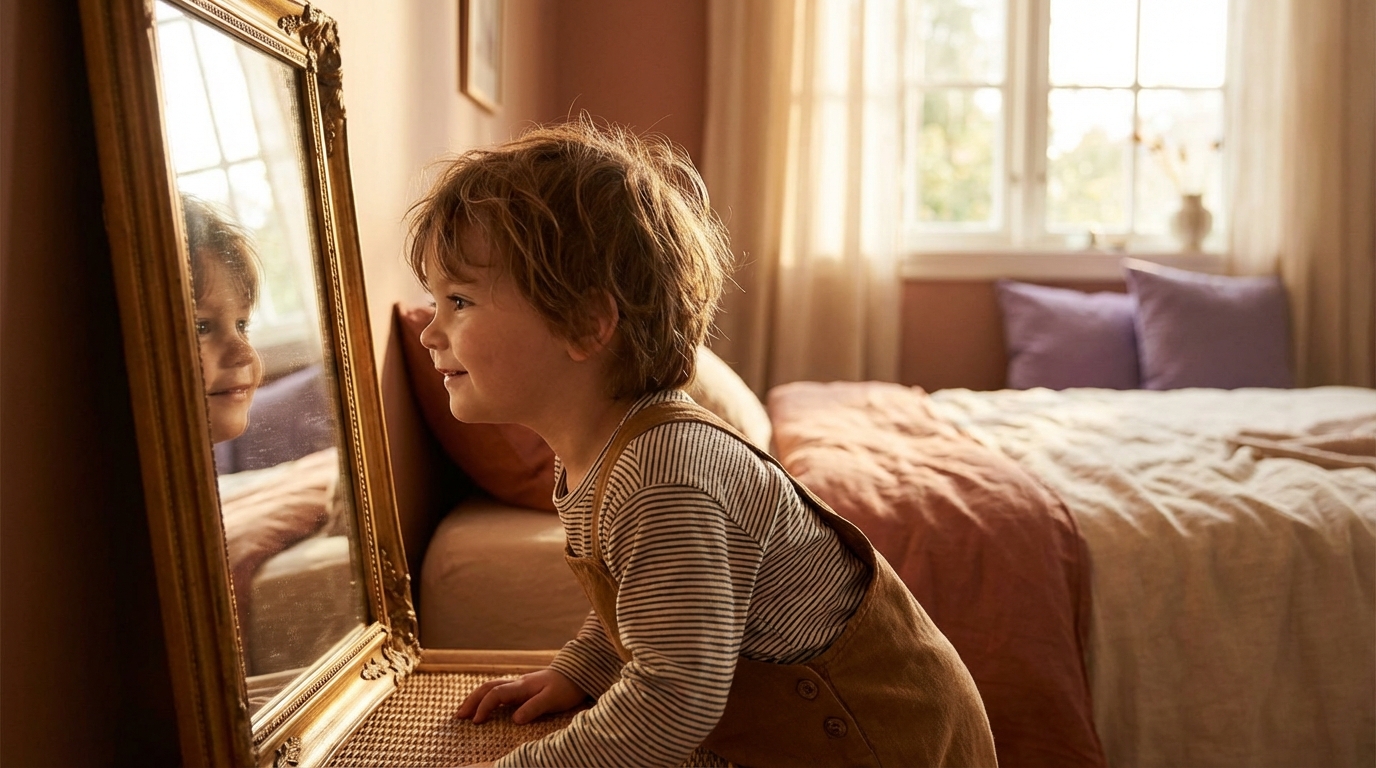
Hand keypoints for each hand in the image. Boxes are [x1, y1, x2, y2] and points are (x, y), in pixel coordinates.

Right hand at [455, 668, 586, 724]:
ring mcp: (518, 685)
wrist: (578, 673)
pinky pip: (498, 691)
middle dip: (471, 701)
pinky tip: (482, 706)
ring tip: (464, 712)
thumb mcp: (552, 700)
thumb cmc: (566, 687)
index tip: (476, 722)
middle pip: (487, 688)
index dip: (484, 707)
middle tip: (458, 716)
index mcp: (522, 686)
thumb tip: (514, 719)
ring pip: (490, 687)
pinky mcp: (522, 688)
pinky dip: (485, 698)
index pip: (496, 694)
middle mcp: (517, 684)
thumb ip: (534, 708)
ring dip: (475, 698)